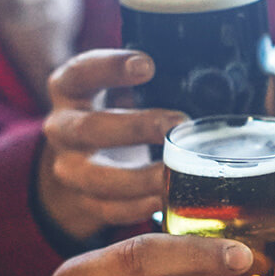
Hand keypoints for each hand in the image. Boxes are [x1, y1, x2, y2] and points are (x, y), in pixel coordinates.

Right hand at [39, 50, 187, 239]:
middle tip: (178, 123)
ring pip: (95, 177)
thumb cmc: (115, 112)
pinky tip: (162, 202)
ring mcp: (69, 168)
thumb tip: (212, 76)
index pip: (80, 72)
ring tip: (175, 173)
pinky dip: (136, 208)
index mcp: (69, 91)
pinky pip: (107, 209)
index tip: (148, 65)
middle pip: (89, 128)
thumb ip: (153, 83)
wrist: (80, 157)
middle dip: (135, 127)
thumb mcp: (122, 90)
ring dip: (138, 177)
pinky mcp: (83, 201)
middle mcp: (62, 128)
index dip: (109, 67)